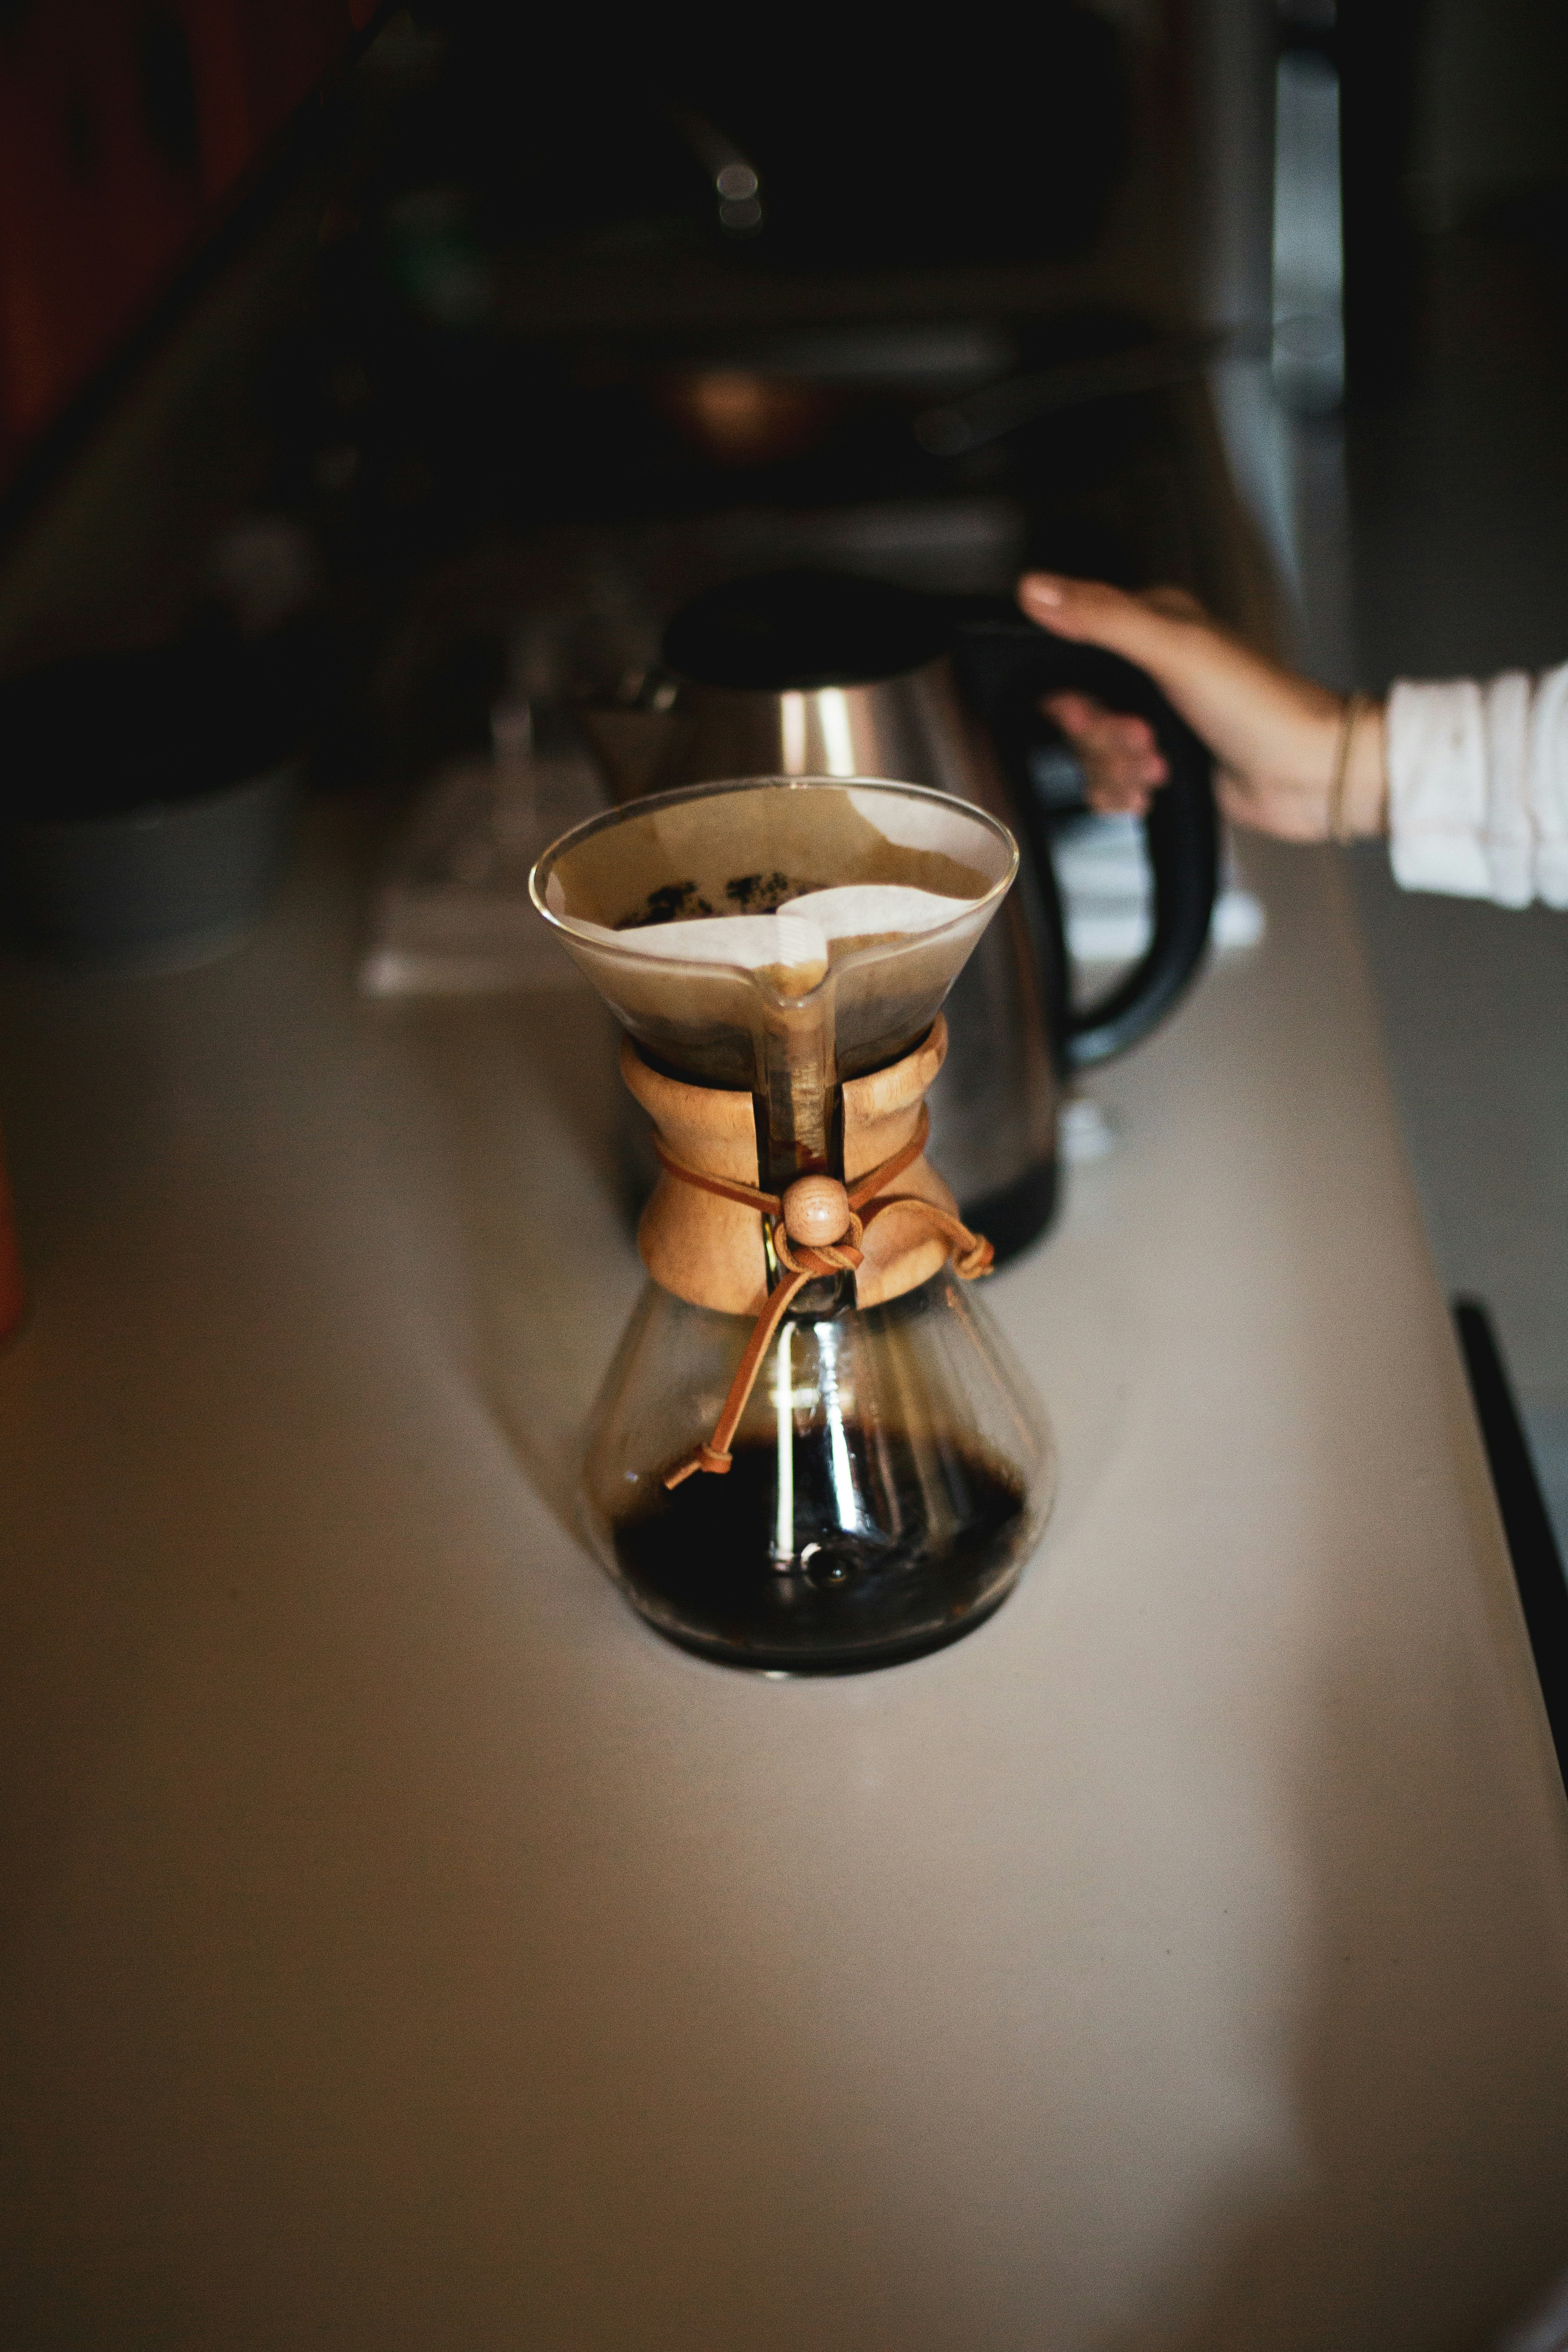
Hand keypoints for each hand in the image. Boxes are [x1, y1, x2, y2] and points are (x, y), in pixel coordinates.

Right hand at [1015, 574, 1387, 840]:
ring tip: (1159, 770)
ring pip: (1091, 752)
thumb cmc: (1261, 707)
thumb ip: (1102, 619)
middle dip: (1100, 737)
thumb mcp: (1176, 651)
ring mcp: (1155, 722)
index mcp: (1150, 629)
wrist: (1310, 776)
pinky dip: (1122, 794)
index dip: (1068, 689)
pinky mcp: (1162, 765)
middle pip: (1077, 709)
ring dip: (1116, 770)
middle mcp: (1149, 672)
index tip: (1088, 709)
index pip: (1070, 650)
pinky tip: (1152, 793)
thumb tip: (1035, 589)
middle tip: (1143, 741)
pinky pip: (1109, 784)